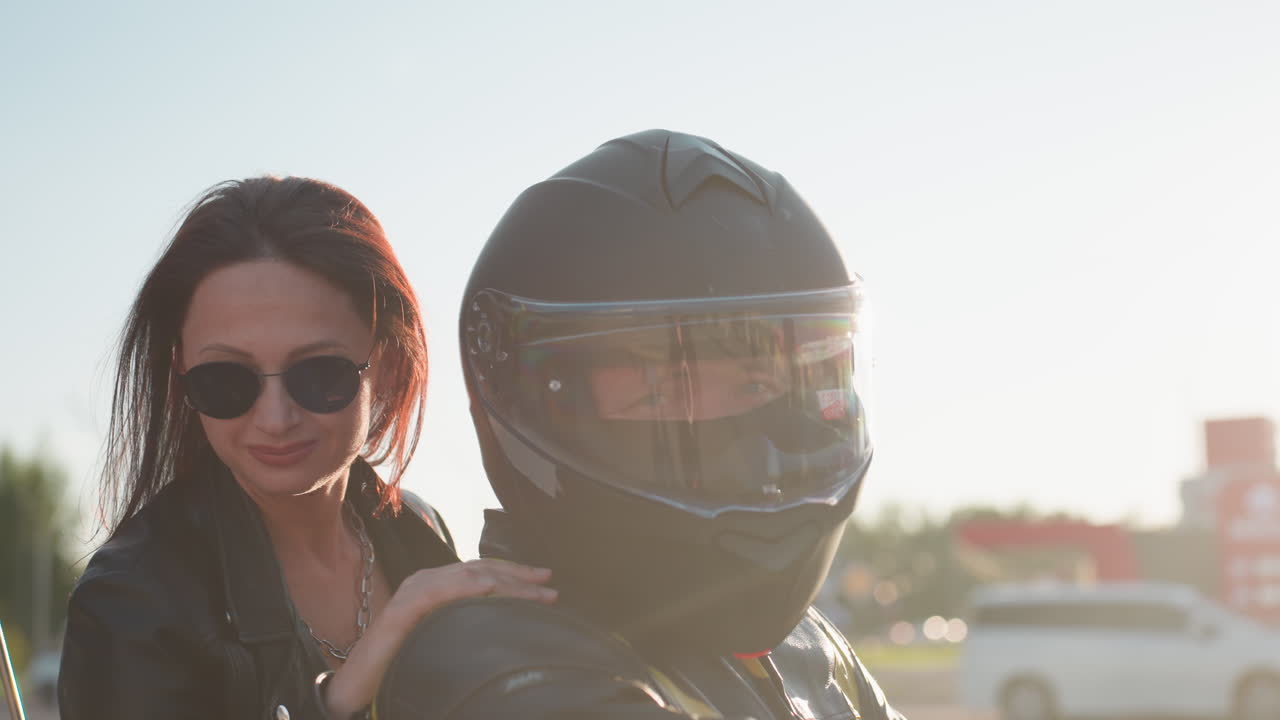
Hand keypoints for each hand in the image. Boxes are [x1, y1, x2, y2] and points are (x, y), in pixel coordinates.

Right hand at [322, 559, 555, 717]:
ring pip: (467, 578)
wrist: (360, 684)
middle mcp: (425, 581)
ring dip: (505, 583)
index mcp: (436, 586)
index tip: (544, 582)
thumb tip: (504, 623)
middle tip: (549, 583)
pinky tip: (489, 588)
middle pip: (479, 569)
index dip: (514, 574)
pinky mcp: (402, 608)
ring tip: (534, 592)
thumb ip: (466, 623)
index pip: (481, 571)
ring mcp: (413, 591)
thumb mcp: (443, 637)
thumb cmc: (402, 663)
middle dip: (518, 575)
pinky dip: (465, 587)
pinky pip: (438, 592)